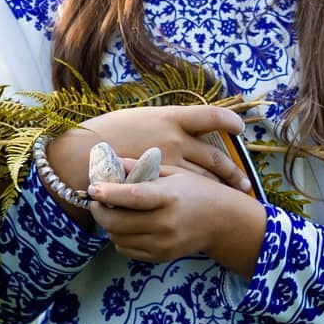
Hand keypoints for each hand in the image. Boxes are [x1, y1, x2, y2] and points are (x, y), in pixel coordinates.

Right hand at [58, 103, 250, 191]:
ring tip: (230, 196)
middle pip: (216, 156)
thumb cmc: (107, 132)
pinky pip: (184, 195)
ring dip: (219, 188)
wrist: (80, 156)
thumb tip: (185, 128)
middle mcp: (174, 141)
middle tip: (243, 182)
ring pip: (204, 179)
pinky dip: (196, 200)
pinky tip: (202, 206)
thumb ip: (165, 124)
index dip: (229, 121)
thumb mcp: (141, 118)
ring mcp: (168, 166)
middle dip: (232, 172)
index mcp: (170, 118)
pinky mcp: (159, 188)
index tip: (240, 127)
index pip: (211, 116)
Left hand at [87, 162, 264, 270]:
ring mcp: (162, 244)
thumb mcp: (175, 173)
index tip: (93, 188)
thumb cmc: (197, 191)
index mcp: (169, 197)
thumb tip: (113, 164)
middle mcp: (165, 224)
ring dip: (109, 226)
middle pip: (118, 223)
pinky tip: (127, 225)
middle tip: (96, 201)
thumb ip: (142, 168)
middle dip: (100, 212)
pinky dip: (120, 238)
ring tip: (113, 211)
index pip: (132, 197)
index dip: (108, 194)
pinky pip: (127, 250)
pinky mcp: (160, 257)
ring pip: (118, 239)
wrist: (223, 222)